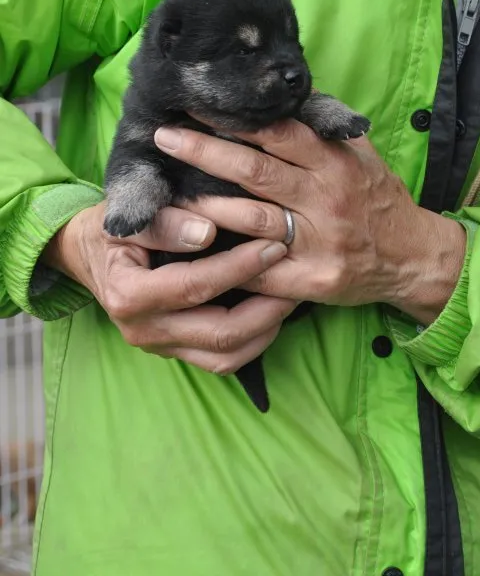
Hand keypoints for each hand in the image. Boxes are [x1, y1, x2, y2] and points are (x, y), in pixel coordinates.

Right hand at [42, 202, 294, 372]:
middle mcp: (143, 330)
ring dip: (265, 331)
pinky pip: (220, 361)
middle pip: (218, 333)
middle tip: (293, 277)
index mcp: (129, 294)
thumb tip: (206, 231)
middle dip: (265, 307)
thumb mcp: (127, 216)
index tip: (274, 246)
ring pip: (225, 357)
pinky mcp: (172, 352)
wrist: (87, 255)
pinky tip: (270, 315)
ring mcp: (158, 347)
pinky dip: (252, 342)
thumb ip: (164, 223)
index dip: (239, 267)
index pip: (195, 285)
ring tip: (289, 298)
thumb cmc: (110, 229)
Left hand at [154, 121, 466, 324]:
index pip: (277, 133)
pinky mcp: (311, 280)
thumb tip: (282, 96)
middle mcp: (325, 199)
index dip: (234, 118)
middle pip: (255, 171)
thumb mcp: (358, 156)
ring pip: (251, 219)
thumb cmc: (376, 199)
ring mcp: (318, 242)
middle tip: (165, 137)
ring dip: (206, 205)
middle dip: (205, 151)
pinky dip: (225, 260)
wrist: (410, 257)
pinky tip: (194, 249)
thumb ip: (321, 129)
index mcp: (334, 163)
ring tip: (170, 193)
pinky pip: (259, 271)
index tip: (197, 105)